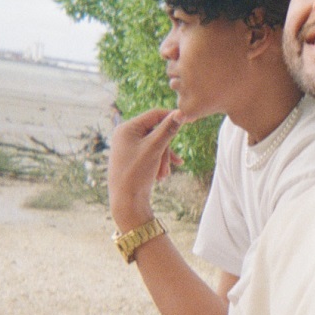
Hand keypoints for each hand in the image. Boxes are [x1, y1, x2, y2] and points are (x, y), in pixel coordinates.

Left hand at [108, 108, 184, 230]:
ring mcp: (128, 147)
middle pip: (156, 131)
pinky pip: (152, 153)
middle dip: (166, 148)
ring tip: (164, 175)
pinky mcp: (133, 158)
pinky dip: (160, 162)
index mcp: (126, 128)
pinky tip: (166, 174)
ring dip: (164, 158)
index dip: (171, 117)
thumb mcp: (155, 149)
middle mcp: (125, 135)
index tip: (188, 120)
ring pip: (156, 144)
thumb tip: (181, 112)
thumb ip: (168, 129)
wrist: (126, 202)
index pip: (154, 114)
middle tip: (173, 164)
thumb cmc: (137, 173)